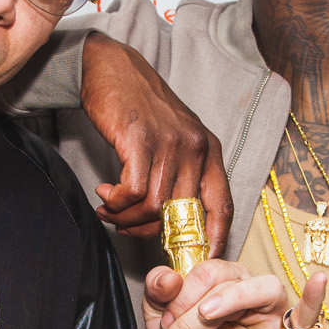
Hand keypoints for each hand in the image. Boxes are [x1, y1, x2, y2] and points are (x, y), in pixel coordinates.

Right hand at [81, 33, 233, 252]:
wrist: (112, 69)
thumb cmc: (140, 108)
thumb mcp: (174, 137)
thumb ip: (181, 174)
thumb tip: (175, 222)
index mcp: (209, 150)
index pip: (222, 204)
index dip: (214, 238)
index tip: (200, 259)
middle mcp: (195, 147)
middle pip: (183, 214)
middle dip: (153, 232)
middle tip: (129, 229)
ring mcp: (169, 144)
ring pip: (155, 207)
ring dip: (128, 218)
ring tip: (110, 211)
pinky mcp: (140, 142)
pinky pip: (134, 193)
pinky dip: (118, 203)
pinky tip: (106, 195)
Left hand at [143, 260, 326, 328]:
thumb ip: (157, 297)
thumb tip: (166, 275)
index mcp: (216, 283)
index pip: (201, 269)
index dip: (179, 293)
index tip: (165, 325)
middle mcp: (244, 289)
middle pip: (222, 276)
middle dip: (192, 307)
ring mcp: (268, 311)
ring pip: (257, 286)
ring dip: (227, 298)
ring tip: (207, 316)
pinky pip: (307, 312)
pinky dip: (314, 297)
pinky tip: (318, 282)